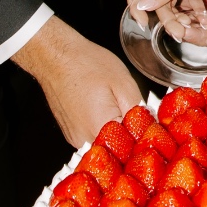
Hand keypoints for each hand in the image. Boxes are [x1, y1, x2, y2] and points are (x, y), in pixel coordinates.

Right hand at [12, 14, 142, 149]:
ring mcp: (76, 139)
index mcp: (101, 128)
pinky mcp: (72, 134)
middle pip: (118, 150)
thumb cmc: (85, 64)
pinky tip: (105, 108)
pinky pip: (94, 136)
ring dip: (117, 131)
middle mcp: (85, 139)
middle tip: (137, 114)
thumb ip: (139, 111)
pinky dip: (103, 126)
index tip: (151, 126)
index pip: (132, 148)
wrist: (55, 56)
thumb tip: (149, 128)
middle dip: (131, 135)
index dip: (144, 137)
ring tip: (117, 107)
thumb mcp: (124, 83)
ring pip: (106, 143)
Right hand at [126, 0, 206, 39]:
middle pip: (157, 2)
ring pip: (173, 4)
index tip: (143, 22)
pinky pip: (190, 1)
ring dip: (180, 18)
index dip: (136, 7)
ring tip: (189, 30)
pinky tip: (203, 22)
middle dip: (166, 18)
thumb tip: (144, 5)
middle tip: (177, 32)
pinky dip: (195, 12)